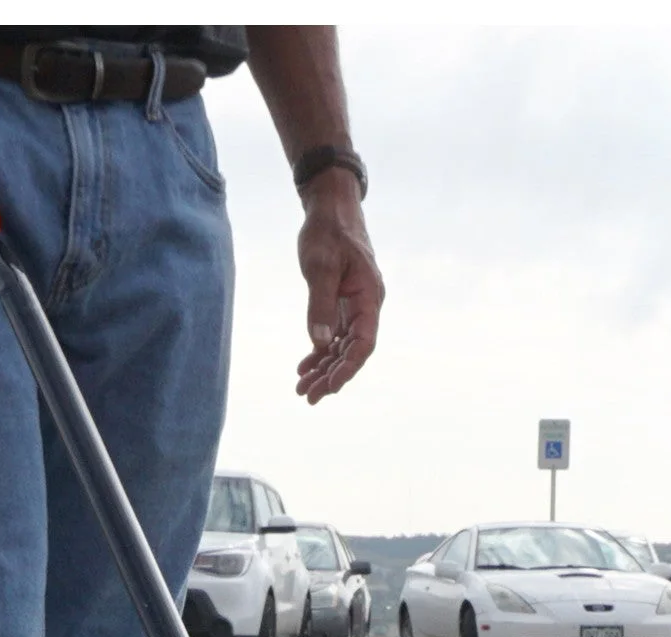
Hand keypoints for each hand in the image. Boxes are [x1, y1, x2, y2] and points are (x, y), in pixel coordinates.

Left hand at [294, 182, 381, 403]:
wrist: (331, 205)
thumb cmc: (328, 230)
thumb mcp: (321, 265)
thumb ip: (320, 304)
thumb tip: (320, 342)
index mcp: (369, 298)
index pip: (363, 344)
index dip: (347, 368)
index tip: (329, 387)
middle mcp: (366, 306)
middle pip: (352, 351)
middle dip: (330, 376)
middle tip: (307, 396)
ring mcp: (355, 306)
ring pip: (341, 347)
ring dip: (323, 368)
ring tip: (301, 388)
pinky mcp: (342, 302)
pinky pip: (333, 334)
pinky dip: (319, 351)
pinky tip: (304, 366)